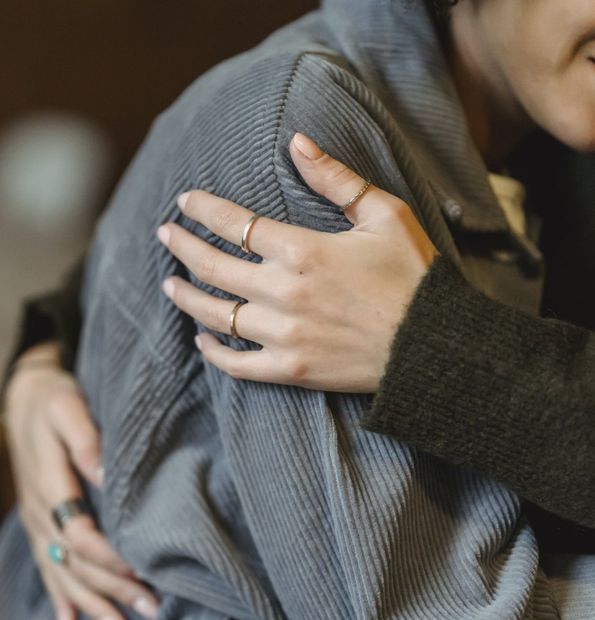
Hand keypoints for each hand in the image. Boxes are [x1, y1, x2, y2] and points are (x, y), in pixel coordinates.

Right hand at [4, 341, 158, 619]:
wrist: (26, 395)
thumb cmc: (53, 399)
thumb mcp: (68, 408)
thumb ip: (85, 441)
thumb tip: (106, 475)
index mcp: (50, 485)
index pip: (80, 536)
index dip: (110, 558)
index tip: (144, 571)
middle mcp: (41, 512)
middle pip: (75, 562)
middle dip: (112, 589)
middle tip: (151, 607)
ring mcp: (37, 520)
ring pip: (61, 571)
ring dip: (92, 600)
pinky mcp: (39, 520)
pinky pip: (46, 565)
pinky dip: (61, 594)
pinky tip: (72, 619)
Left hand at [156, 132, 438, 392]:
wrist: (433, 345)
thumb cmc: (413, 276)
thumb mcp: (385, 215)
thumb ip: (336, 179)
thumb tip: (297, 141)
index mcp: (303, 250)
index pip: (235, 224)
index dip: (204, 210)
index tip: (185, 201)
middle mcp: (284, 292)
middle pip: (214, 267)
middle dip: (182, 246)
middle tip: (165, 235)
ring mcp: (284, 335)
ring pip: (216, 315)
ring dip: (187, 297)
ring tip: (169, 284)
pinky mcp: (292, 369)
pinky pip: (238, 364)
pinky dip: (214, 353)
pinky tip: (202, 340)